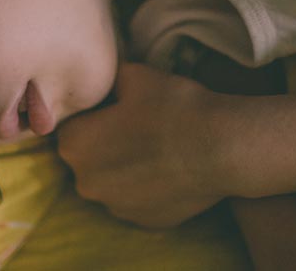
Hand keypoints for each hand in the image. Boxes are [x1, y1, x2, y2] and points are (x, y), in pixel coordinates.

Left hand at [56, 62, 229, 227]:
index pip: (73, 125)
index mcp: (74, 145)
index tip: (119, 107)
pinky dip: (148, 186)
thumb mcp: (134, 74)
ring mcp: (116, 207)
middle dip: (106, 143)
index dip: (95, 114)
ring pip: (113, 181)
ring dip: (127, 167)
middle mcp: (86, 183)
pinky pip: (138, 199)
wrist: (222, 147)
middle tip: (140, 124)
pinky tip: (171, 168)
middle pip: (89, 157)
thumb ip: (109, 80)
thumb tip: (107, 84)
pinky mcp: (144, 222)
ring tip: (159, 147)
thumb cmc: (173, 106)